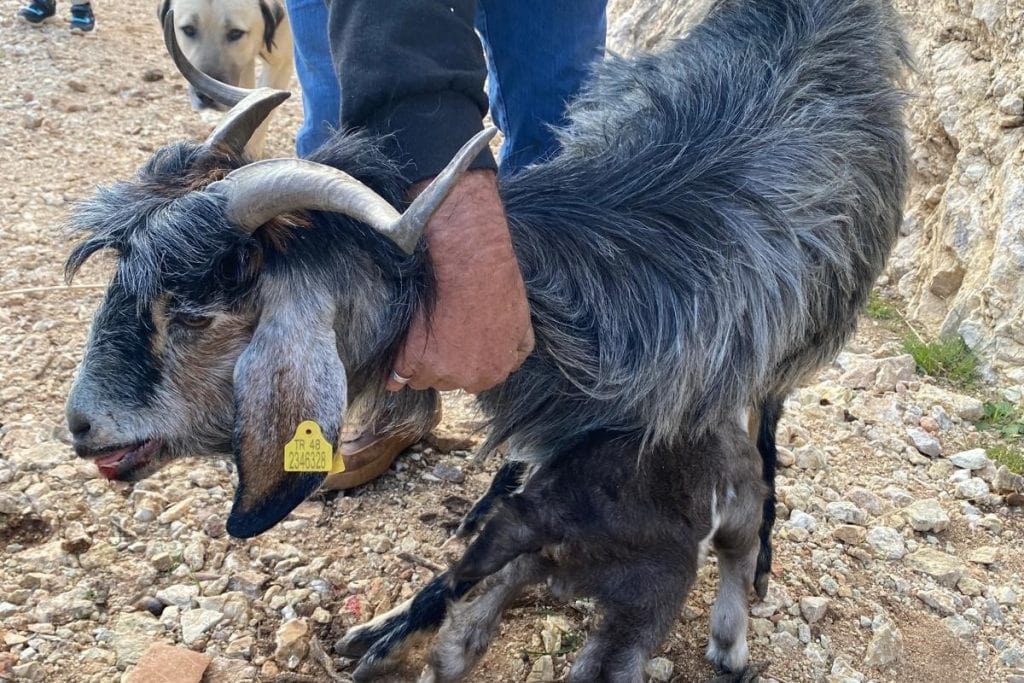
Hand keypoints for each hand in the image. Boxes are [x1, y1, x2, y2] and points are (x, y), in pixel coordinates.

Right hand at [387, 169, 533, 392]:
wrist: (471, 272)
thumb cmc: (499, 292)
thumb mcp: (523, 325)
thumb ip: (518, 352)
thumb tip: (512, 365)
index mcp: (493, 372)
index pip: (475, 384)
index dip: (465, 366)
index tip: (457, 352)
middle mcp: (465, 378)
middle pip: (448, 383)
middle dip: (444, 367)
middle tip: (439, 342)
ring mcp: (436, 370)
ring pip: (422, 381)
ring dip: (420, 369)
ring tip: (418, 349)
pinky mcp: (411, 358)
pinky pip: (397, 376)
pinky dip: (395, 374)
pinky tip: (392, 374)